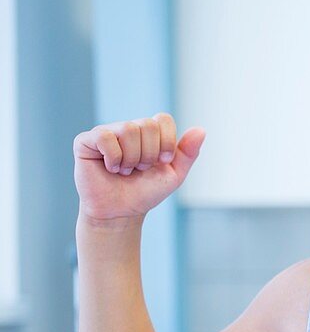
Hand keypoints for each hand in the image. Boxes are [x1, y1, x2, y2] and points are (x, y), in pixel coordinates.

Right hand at [73, 113, 204, 224]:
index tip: (162, 162)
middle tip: (139, 169)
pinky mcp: (86, 141)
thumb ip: (188, 153)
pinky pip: (105, 136)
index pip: (163, 119)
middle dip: (149, 154)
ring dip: (132, 158)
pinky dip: (114, 157)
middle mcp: (127, 129)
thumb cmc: (145, 193)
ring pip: (128, 129)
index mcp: (149, 133)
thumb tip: (201, 129)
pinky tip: (110, 168)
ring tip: (125, 170)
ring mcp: (106, 133)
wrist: (121, 213)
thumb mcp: (174, 175)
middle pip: (147, 125)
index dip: (166, 142)